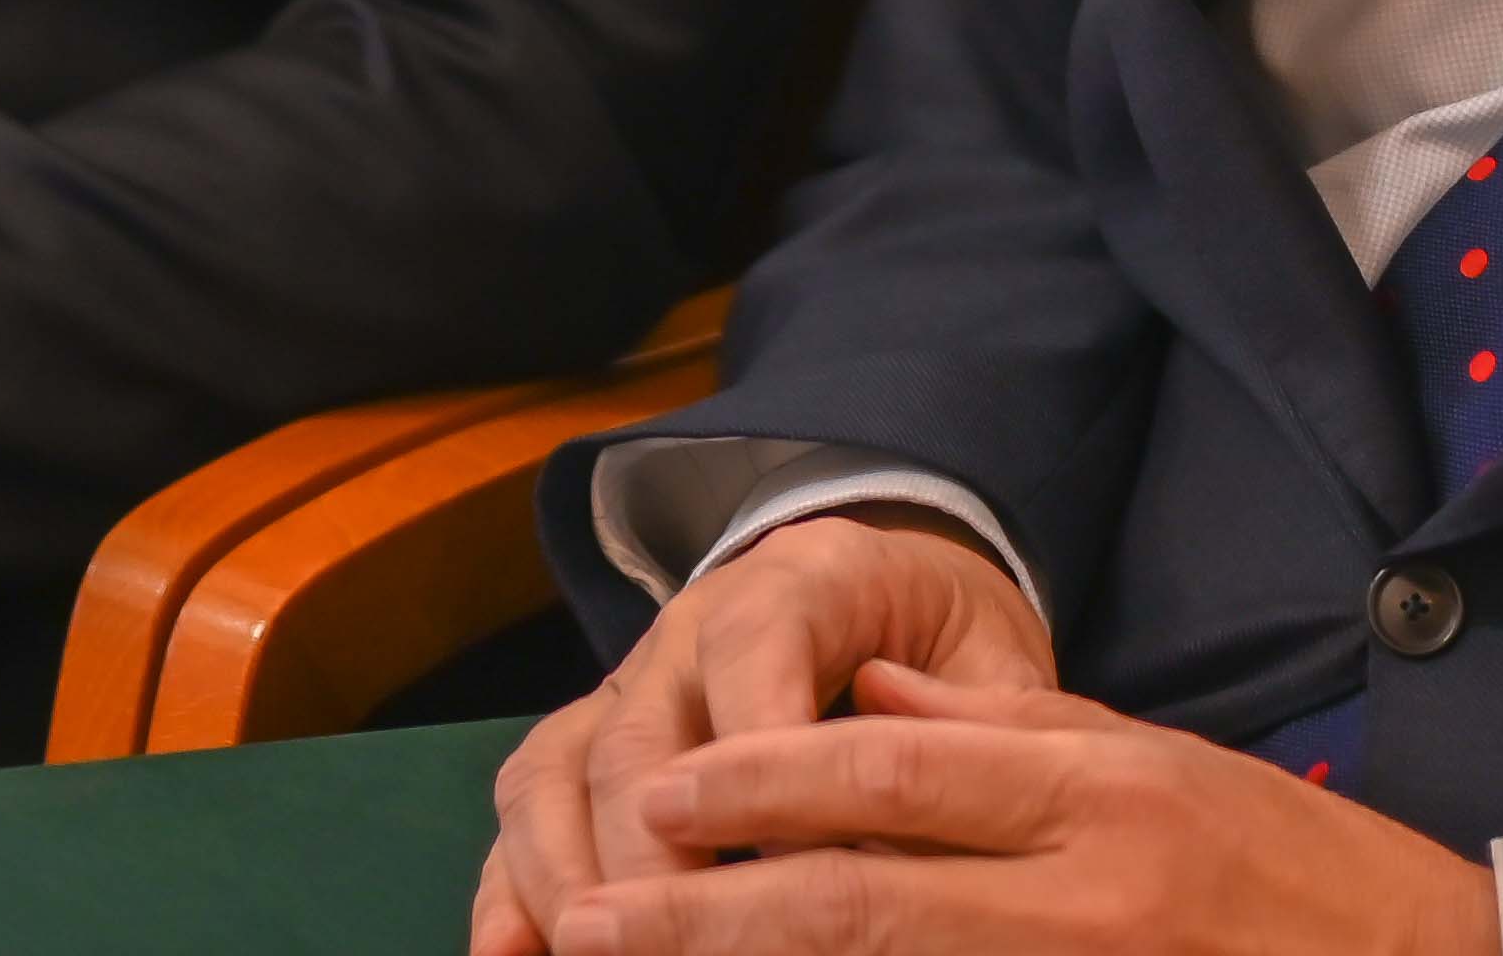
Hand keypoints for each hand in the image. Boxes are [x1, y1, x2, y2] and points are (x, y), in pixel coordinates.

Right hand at [476, 513, 1060, 955]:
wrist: (895, 585)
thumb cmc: (949, 643)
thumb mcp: (993, 666)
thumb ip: (975, 734)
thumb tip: (921, 839)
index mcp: (802, 582)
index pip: (758, 653)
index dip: (761, 760)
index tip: (792, 862)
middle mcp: (691, 623)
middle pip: (642, 734)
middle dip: (653, 857)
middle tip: (682, 944)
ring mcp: (628, 681)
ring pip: (562, 770)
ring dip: (569, 880)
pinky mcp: (588, 738)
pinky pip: (526, 803)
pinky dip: (510, 886)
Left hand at [527, 661, 1500, 955]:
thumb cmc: (1295, 874)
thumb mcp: (1158, 762)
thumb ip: (1000, 730)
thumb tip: (861, 687)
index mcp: (1102, 792)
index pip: (892, 777)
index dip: (757, 785)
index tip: (650, 794)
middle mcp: (1088, 896)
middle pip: (861, 901)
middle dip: (706, 914)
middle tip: (587, 921)